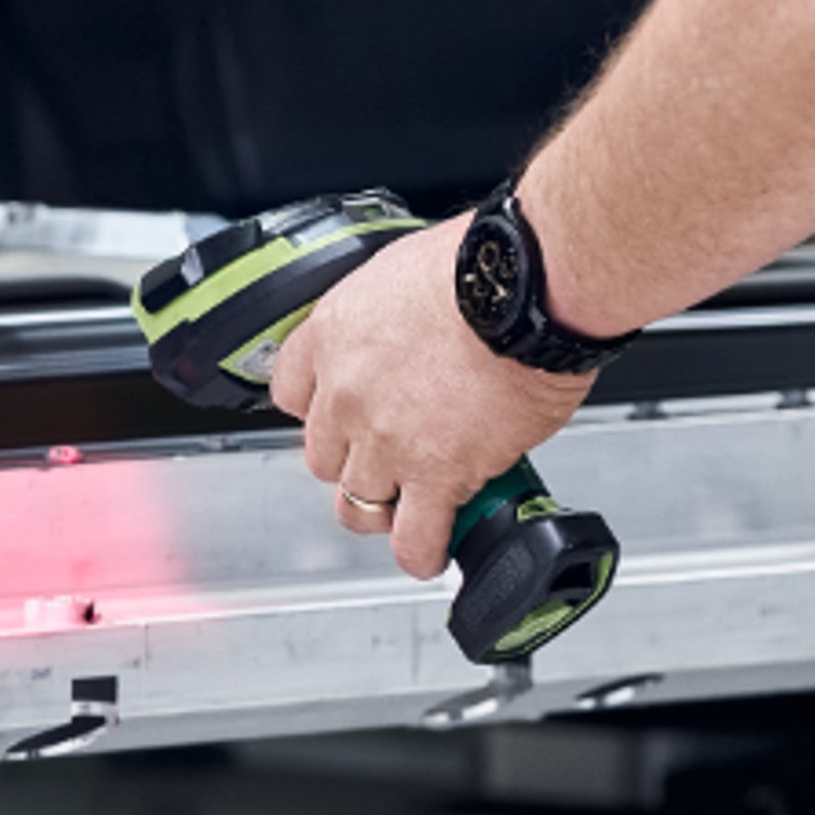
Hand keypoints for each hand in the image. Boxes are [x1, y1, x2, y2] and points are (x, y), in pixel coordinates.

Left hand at [266, 221, 597, 579]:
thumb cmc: (485, 264)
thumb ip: (394, 315)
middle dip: (355, 460)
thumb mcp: (409, 271)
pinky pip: (413, 539)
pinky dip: (422, 550)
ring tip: (412, 507)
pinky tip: (436, 545)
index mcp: (333, 333)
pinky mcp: (435, 475)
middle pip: (322, 456)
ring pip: (356, 505)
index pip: (290, 392)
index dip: (322, 410)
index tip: (342, 415)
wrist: (524, 286)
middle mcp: (345, 392)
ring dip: (383, 508)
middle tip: (392, 456)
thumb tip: (416, 330)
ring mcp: (384, 440)